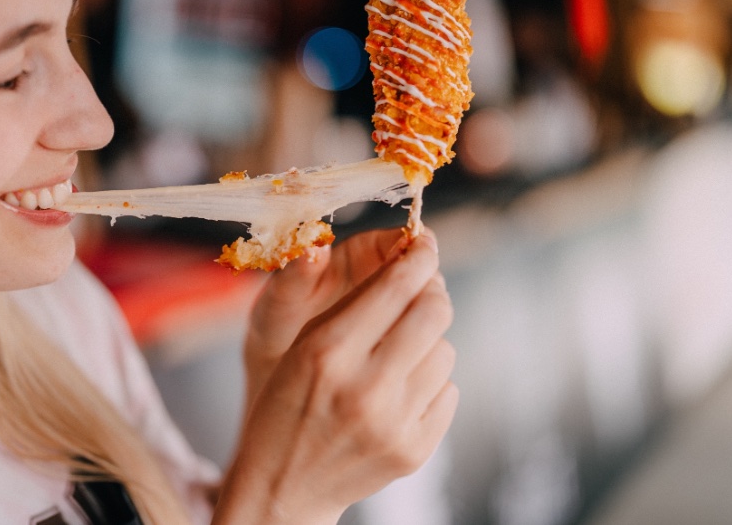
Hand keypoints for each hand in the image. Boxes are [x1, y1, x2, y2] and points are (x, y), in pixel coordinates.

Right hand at [215, 232, 457, 524]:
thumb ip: (352, 302)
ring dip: (427, 345)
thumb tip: (406, 259)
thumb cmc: (286, 404)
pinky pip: (448, 392)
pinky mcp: (414, 451)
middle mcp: (364, 387)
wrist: (283, 486)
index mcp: (328, 351)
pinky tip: (398, 394)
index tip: (426, 245)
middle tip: (422, 291)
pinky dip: (429, 385)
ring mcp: (393, 423)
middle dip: (433, 293)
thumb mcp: (298, 344)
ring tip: (395, 358)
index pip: (396, 287)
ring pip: (446, 351)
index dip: (419, 257)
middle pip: (434, 313)